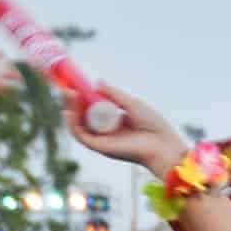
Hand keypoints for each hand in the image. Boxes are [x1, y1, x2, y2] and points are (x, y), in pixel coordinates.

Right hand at [65, 84, 187, 175]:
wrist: (162, 143)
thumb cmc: (153, 125)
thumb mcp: (131, 104)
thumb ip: (115, 94)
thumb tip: (97, 82)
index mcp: (113, 122)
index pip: (91, 110)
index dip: (82, 98)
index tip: (76, 85)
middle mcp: (105, 132)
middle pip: (81, 117)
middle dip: (72, 102)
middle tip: (67, 87)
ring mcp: (102, 140)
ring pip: (78, 126)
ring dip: (70, 109)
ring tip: (69, 93)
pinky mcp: (100, 148)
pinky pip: (81, 135)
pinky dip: (73, 123)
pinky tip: (71, 110)